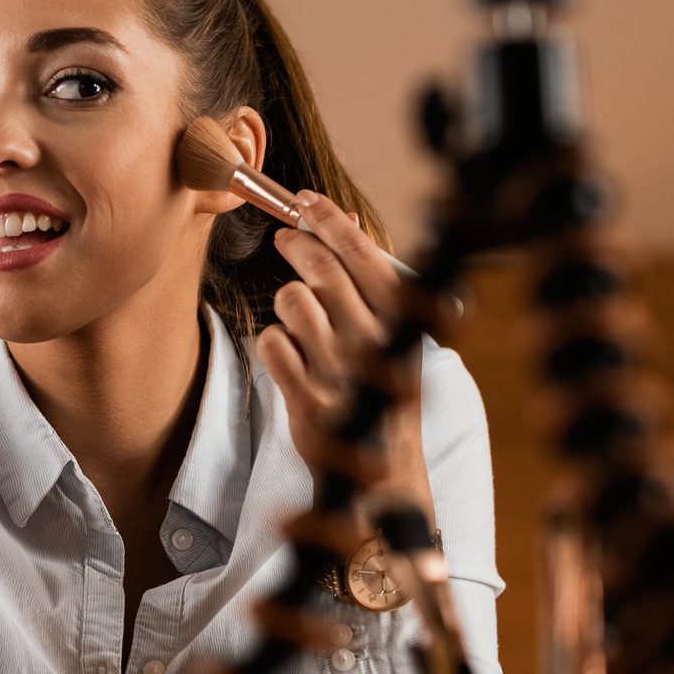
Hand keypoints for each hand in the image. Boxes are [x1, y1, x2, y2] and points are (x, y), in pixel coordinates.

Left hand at [255, 197, 432, 517]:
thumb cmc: (383, 394)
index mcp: (403, 322)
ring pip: (292, 301)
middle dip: (296, 244)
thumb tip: (343, 227)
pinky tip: (290, 357)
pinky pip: (271, 342)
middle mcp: (375, 342)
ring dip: (288, 302)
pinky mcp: (308, 400)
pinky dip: (274, 344)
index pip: (362, 254)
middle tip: (285, 238)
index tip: (304, 200)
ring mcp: (340, 371)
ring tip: (301, 318)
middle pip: (321, 270)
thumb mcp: (395, 339)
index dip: (329, 220)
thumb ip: (370, 287)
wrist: (382, 474)